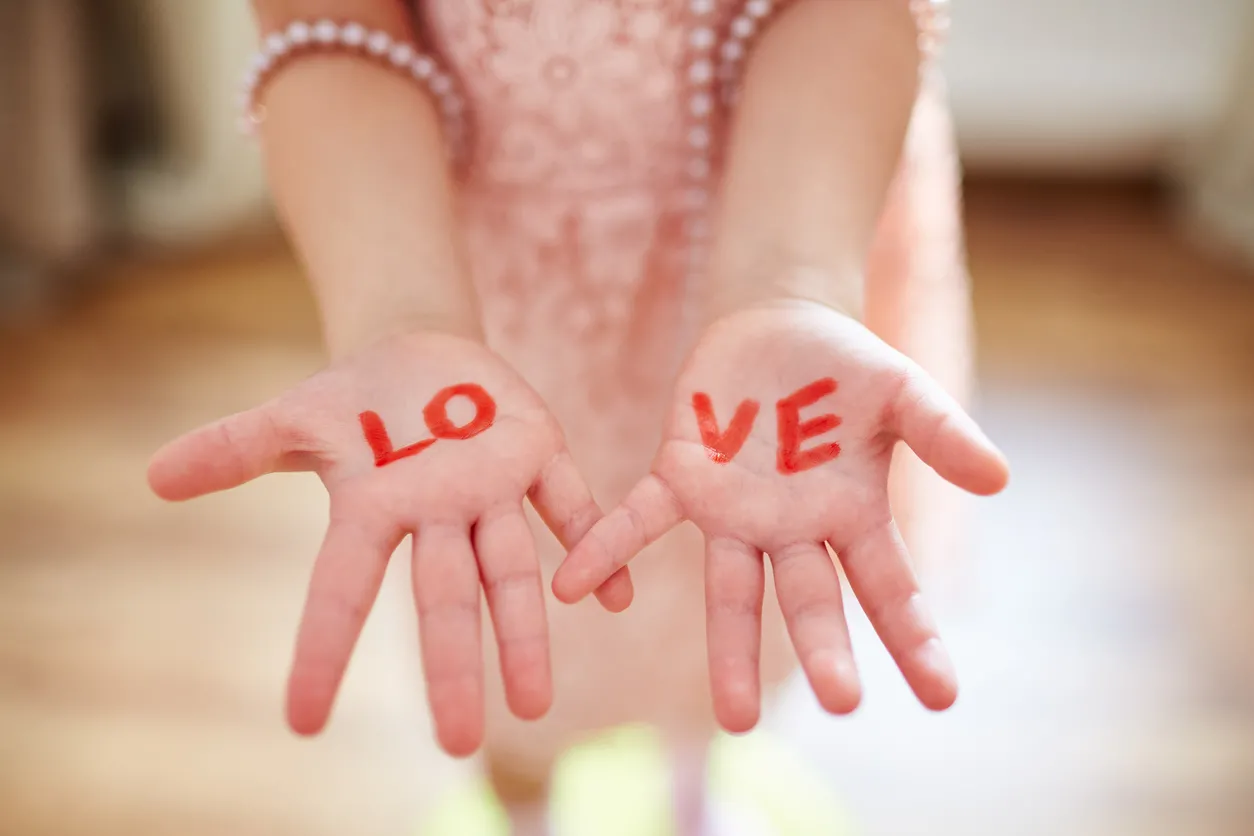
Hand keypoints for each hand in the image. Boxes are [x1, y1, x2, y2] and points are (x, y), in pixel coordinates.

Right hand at [148, 332, 629, 755]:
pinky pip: (571, 504)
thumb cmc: (354, 398)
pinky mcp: (539, 454)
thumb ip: (234, 448)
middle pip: (443, 600)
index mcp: (374, 509)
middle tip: (461, 741)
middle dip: (453, 666)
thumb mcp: (293, 417)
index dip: (321, 650)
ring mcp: (493, 490)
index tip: (301, 724)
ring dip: (526, 630)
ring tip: (537, 703)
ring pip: (510, 569)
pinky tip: (618, 598)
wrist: (421, 352)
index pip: (339, 588)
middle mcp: (437, 515)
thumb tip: (153, 478)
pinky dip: (594, 544)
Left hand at [553, 301, 1007, 730]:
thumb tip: (1000, 479)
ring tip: (735, 717)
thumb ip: (943, 435)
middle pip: (811, 599)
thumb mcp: (902, 391)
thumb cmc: (847, 367)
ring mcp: (735, 510)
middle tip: (843, 703)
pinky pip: (641, 518)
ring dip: (730, 648)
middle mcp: (792, 528)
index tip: (942, 697)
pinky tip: (575, 588)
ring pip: (732, 589)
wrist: (779, 323)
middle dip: (825, 649)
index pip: (889, 586)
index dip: (914, 639)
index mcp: (852, 512)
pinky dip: (609, 548)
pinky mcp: (682, 474)